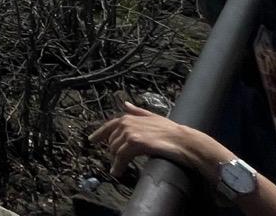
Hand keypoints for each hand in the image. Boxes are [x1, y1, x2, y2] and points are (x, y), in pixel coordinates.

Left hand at [89, 102, 226, 180]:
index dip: (99, 134)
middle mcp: (126, 123)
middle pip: (112, 141)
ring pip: (115, 150)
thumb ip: (137, 111)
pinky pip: (121, 156)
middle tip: (115, 162)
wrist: (184, 140)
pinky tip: (117, 172)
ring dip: (115, 161)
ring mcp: (130, 132)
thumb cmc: (171, 131)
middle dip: (113, 152)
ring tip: (116, 169)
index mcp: (129, 117)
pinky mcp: (135, 143)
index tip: (92, 140)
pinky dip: (118, 165)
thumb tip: (125, 104)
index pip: (109, 126)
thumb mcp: (153, 117)